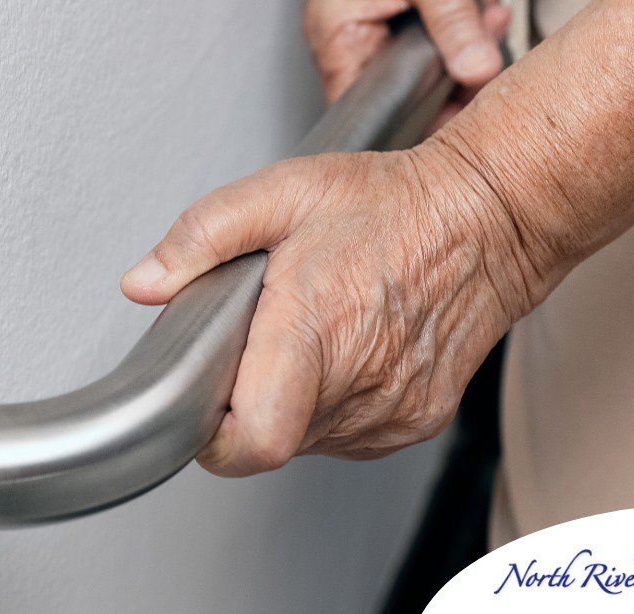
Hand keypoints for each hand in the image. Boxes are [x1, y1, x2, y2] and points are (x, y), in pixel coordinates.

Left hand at [120, 142, 534, 475]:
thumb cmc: (394, 205)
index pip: (252, 441)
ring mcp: (393, 412)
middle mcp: (360, 383)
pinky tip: (347, 348)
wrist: (488, 220)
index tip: (205, 401)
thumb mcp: (283, 192)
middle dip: (248, 394)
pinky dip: (332, 402)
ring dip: (292, 398)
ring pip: (307, 438)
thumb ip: (202, 235)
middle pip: (270, 436)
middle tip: (264, 334)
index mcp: (318, 330)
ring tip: (313, 332)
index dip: (214, 436)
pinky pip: (348, 434)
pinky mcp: (416, 421)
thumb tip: (145, 282)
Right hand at [305, 0, 510, 127]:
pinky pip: (427, 36)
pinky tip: (481, 11)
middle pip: (400, 89)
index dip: (411, 121)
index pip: (367, 108)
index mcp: (336, 34)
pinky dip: (459, 27)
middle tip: (487, 60)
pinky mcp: (392, 11)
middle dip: (452, 76)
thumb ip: (452, 21)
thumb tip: (478, 70)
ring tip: (488, 19)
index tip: (453, 119)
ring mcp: (369, 24)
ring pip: (421, 63)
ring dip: (462, 47)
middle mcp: (347, 37)